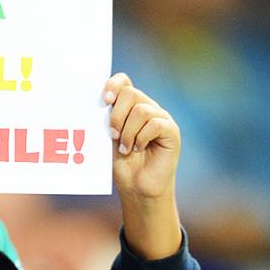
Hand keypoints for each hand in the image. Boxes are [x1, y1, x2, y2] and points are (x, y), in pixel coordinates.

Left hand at [104, 74, 182, 259]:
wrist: (137, 188)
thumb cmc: (122, 164)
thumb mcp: (109, 138)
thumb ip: (107, 118)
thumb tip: (99, 101)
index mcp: (130, 106)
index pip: (124, 81)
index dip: (113, 84)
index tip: (104, 100)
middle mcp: (147, 107)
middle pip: (130, 93)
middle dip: (116, 116)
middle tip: (113, 135)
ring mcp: (161, 118)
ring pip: (141, 110)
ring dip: (128, 132)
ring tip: (126, 148)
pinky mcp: (171, 131)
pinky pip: (155, 123)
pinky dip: (141, 137)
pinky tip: (138, 148)